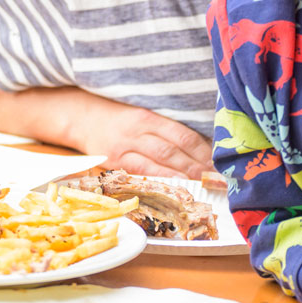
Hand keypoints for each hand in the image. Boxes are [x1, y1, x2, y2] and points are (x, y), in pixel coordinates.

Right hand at [82, 102, 214, 179]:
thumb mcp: (142, 112)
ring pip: (157, 168)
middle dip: (196, 168)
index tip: (219, 161)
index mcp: (146, 117)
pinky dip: (159, 184)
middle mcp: (135, 134)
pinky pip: (141, 177)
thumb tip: (201, 147)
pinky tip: (174, 190)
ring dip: (181, 179)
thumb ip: (166, 128)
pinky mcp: (115, 165)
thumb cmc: (119, 114)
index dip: (202, 151)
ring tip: (201, 187)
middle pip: (171, 153)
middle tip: (217, 179)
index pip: (180, 135)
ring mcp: (123, 151)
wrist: (82, 118)